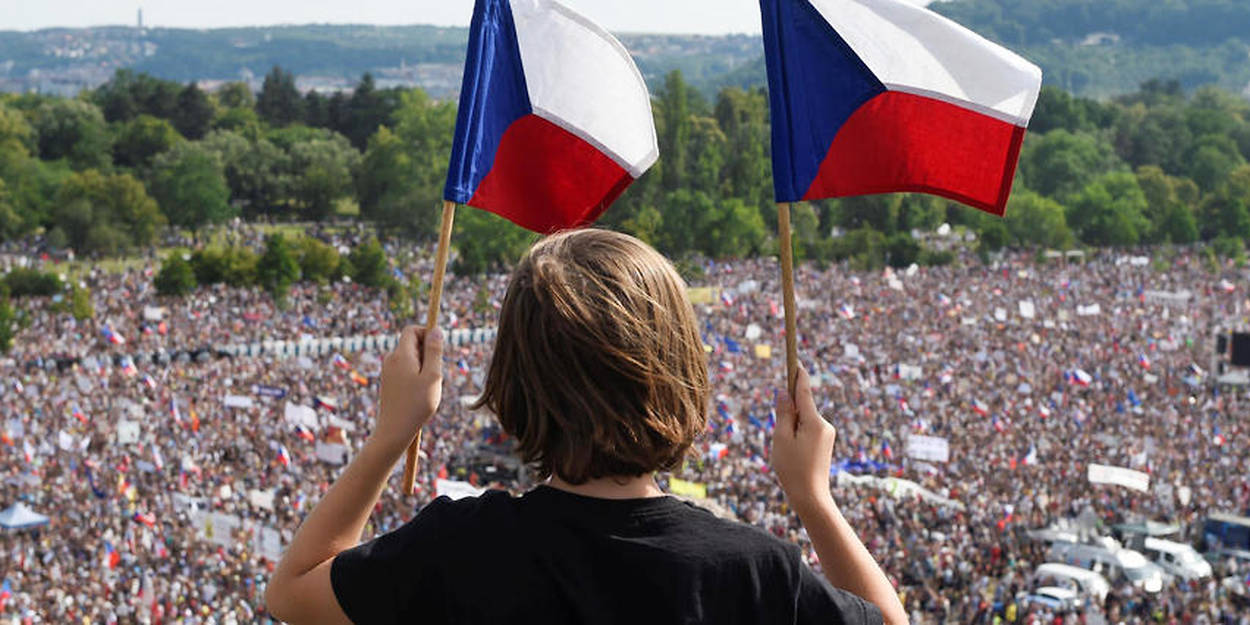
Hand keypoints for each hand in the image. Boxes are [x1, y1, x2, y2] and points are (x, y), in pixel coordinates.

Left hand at [371, 326, 442, 457]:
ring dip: (423, 367)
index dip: (427, 333)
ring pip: (410, 358)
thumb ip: (434, 351)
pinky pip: (405, 369)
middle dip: (427, 353)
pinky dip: (415, 376)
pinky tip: (418, 394)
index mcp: (401, 355)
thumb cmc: (416, 405)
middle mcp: (391, 359)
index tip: (438, 350)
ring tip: (426, 387)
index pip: (412, 330)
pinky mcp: (388, 381)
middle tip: (434, 375)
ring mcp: (388, 370)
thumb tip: (436, 330)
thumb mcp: (432, 376)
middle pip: (412, 343)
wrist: (394, 430)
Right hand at [771, 367, 836, 511]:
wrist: (811, 497)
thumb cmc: (792, 468)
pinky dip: (797, 435)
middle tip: (779, 436)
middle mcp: (824, 424)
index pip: (804, 391)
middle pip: (803, 406)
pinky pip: (808, 430)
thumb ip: (783, 413)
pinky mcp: (825, 442)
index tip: (795, 361)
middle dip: (788, 412)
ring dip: (791, 427)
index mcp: (814, 421)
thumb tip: (785, 392)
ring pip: (804, 420)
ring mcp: (827, 434)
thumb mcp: (782, 438)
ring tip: (786, 451)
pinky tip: (792, 454)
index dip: (798, 375)